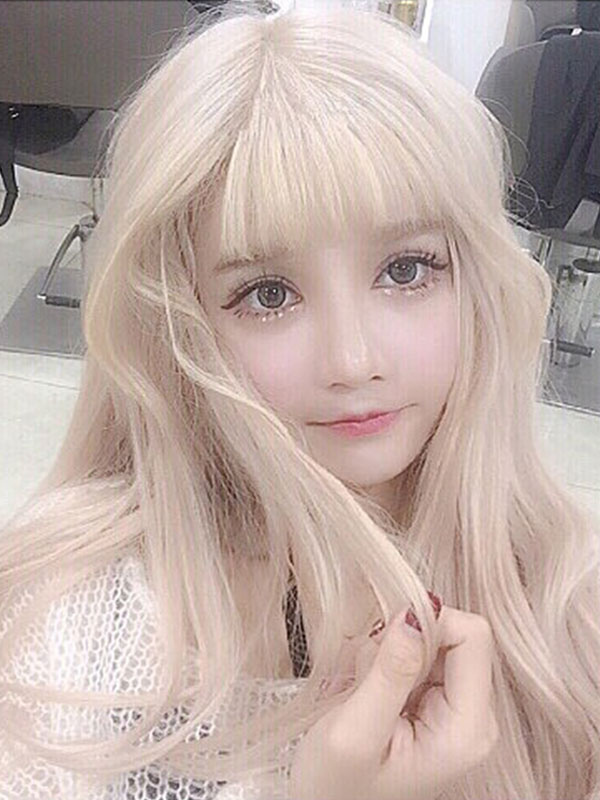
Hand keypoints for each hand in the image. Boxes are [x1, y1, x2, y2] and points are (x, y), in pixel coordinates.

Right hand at [288, 604, 498, 799]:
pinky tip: (370, 688)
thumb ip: (389, 672)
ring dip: (392, 649)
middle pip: (457, 634)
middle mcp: (475, 718)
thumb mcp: (353, 731)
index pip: (473, 636)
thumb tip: (415, 612)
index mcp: (467, 730)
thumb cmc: (335, 786)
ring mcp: (459, 710)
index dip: (429, 623)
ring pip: (435, 638)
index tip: (385, 644)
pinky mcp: (440, 702)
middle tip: (368, 674)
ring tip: (364, 688)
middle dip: (406, 639)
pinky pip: (421, 652)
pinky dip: (389, 658)